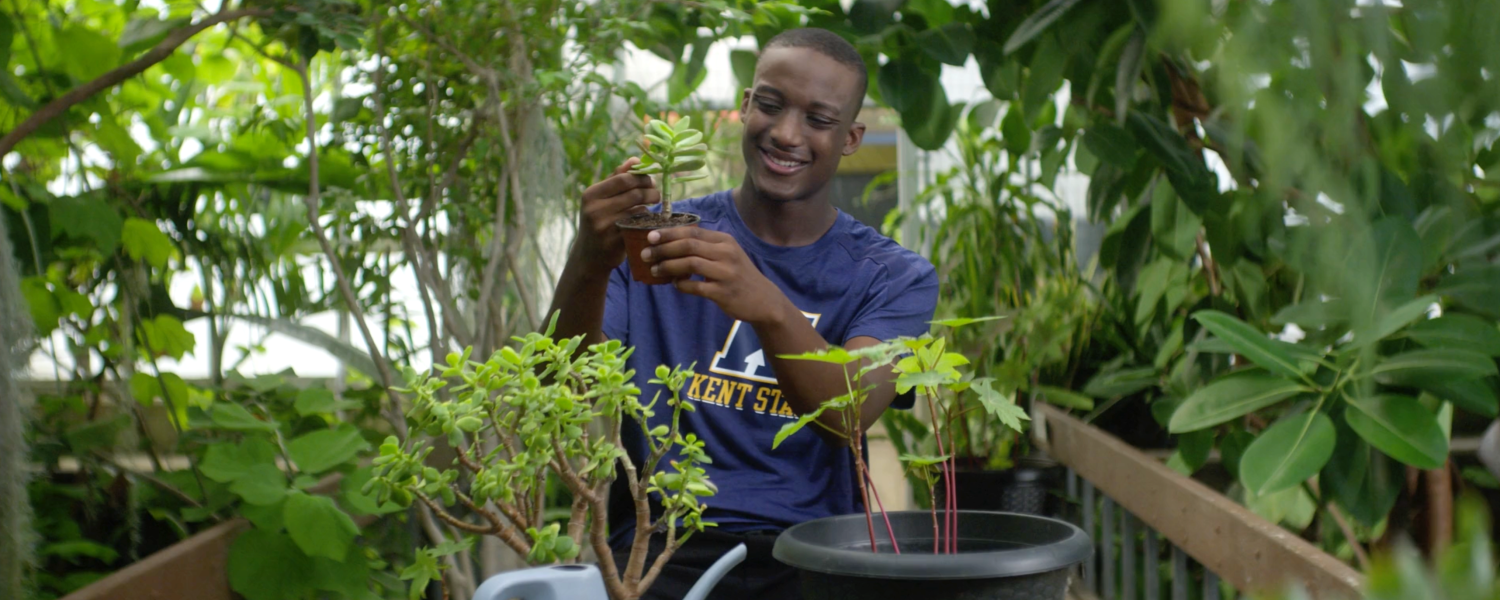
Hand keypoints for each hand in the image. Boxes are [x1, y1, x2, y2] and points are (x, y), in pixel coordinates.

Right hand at [574, 158, 658, 271]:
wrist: (588, 256)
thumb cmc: (598, 220)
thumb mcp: (601, 199)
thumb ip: (617, 177)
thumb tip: (636, 159)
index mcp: (591, 194)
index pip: (624, 179)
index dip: (642, 178)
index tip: (650, 181)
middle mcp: (595, 210)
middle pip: (634, 193)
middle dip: (651, 191)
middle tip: (656, 194)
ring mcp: (604, 228)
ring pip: (639, 210)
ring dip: (649, 207)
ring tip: (650, 206)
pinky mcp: (615, 243)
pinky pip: (639, 226)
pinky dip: (646, 222)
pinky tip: (646, 221)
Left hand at [642, 227, 792, 324]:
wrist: (763, 300)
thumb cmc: (739, 275)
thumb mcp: (727, 254)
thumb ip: (705, 247)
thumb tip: (671, 243)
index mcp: (724, 241)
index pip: (692, 232)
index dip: (669, 233)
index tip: (650, 236)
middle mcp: (726, 253)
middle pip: (688, 245)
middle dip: (663, 248)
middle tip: (645, 254)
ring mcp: (726, 273)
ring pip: (690, 264)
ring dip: (668, 266)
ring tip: (654, 270)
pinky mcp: (723, 292)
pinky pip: (696, 287)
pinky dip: (682, 285)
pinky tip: (675, 284)